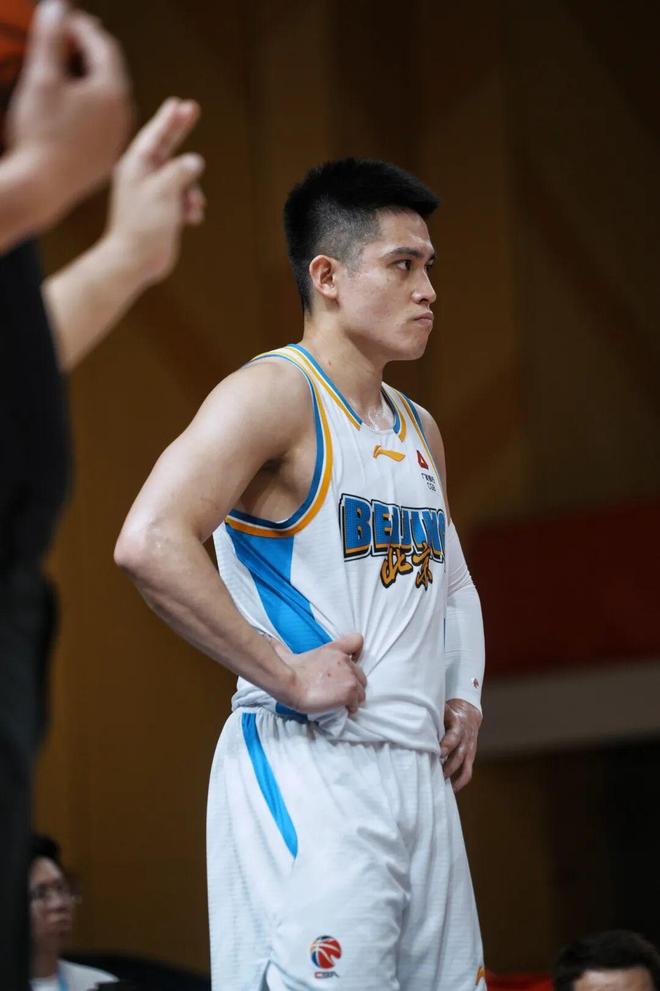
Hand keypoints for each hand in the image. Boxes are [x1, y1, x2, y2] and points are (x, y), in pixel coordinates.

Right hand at [6, 0, 131, 227]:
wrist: (43, 186)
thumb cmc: (41, 132)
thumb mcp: (42, 78)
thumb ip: (51, 38)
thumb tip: (57, 6)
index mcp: (113, 92)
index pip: (104, 47)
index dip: (82, 28)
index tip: (65, 19)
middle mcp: (123, 115)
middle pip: (110, 72)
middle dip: (89, 51)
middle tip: (69, 38)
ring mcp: (117, 138)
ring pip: (108, 99)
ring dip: (90, 80)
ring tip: (69, 70)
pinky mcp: (107, 157)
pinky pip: (102, 123)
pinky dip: (89, 107)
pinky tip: (72, 107)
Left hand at [101, 97, 205, 288]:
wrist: (135, 260)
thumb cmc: (144, 224)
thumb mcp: (164, 190)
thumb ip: (181, 170)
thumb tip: (195, 161)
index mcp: (136, 166)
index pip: (155, 135)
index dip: (169, 118)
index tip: (180, 103)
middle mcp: (143, 176)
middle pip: (166, 147)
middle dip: (180, 132)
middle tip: (192, 110)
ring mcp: (152, 194)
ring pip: (181, 178)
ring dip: (192, 190)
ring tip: (192, 205)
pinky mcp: (162, 213)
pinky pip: (182, 200)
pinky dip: (190, 207)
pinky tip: (191, 219)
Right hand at [272, 633, 365, 714]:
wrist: (289, 683)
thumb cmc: (287, 670)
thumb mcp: (290, 653)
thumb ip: (284, 648)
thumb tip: (269, 642)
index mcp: (333, 649)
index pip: (357, 641)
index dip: (356, 653)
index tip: (349, 663)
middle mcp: (345, 660)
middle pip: (361, 674)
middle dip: (352, 683)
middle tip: (339, 691)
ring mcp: (349, 676)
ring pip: (361, 691)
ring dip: (353, 698)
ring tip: (340, 703)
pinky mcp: (350, 692)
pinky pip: (356, 704)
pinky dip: (350, 708)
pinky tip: (340, 710)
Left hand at [439, 698, 481, 791]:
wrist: (468, 715)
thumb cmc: (449, 713)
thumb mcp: (443, 710)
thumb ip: (433, 717)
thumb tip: (414, 719)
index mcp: (458, 726)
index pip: (453, 737)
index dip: (446, 746)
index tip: (438, 753)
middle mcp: (465, 740)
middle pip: (458, 756)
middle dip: (448, 766)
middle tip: (436, 773)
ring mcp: (469, 750)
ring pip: (464, 766)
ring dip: (452, 776)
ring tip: (439, 783)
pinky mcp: (470, 758)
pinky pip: (467, 773)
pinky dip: (460, 783)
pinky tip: (450, 790)